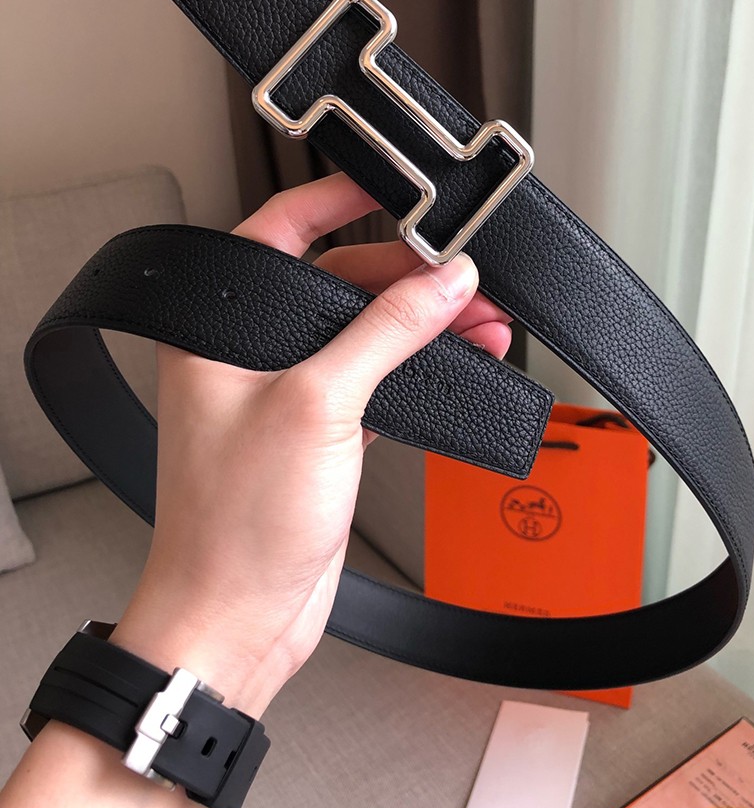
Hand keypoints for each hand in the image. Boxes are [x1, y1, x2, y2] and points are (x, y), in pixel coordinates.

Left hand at [109, 172, 511, 718]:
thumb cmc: (234, 527)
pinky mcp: (321, 432)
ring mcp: (287, 393)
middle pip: (336, 283)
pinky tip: (460, 362)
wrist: (237, 619)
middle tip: (464, 276)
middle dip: (407, 277)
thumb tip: (441, 281)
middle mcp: (248, 353)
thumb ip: (385, 334)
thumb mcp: (316, 408)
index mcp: (218, 329)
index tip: (393, 188)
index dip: (335, 199)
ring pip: (364, 333)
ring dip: (423, 324)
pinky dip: (420, 369)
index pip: (278, 232)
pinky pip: (377, 380)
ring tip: (481, 319)